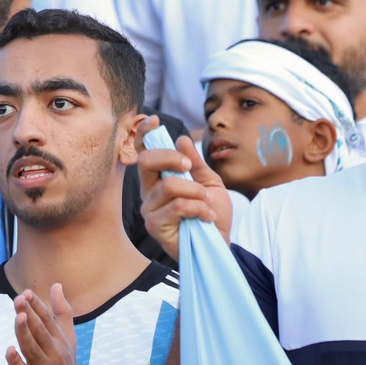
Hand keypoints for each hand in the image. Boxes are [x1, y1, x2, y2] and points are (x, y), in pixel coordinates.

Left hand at [6, 285, 112, 364]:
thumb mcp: (68, 340)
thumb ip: (62, 313)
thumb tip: (56, 285)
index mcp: (60, 341)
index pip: (48, 320)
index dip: (37, 306)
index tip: (26, 292)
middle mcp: (54, 354)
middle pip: (40, 331)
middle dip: (30, 314)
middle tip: (19, 299)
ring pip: (32, 349)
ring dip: (25, 333)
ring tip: (19, 317)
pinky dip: (17, 362)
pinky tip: (9, 351)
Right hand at [136, 121, 231, 260]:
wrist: (221, 244)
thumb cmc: (212, 214)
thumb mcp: (209, 183)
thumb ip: (195, 163)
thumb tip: (181, 139)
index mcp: (158, 179)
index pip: (144, 153)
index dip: (145, 134)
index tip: (155, 120)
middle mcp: (148, 193)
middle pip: (147, 162)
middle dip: (172, 158)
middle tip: (190, 168)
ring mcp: (150, 210)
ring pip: (169, 185)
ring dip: (196, 192)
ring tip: (208, 204)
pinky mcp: (155, 226)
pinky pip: (177, 206)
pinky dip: (199, 208)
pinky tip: (207, 217)